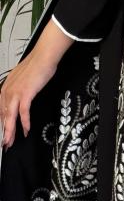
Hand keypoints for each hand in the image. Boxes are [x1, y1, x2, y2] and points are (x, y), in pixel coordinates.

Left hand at [0, 19, 74, 147]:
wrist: (43, 57)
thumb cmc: (36, 66)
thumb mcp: (23, 80)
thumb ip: (19, 90)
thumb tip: (21, 100)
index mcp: (6, 87)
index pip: (1, 109)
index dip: (2, 123)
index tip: (3, 132)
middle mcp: (8, 91)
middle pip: (3, 115)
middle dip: (4, 131)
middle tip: (5, 143)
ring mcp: (15, 92)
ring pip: (10, 116)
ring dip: (10, 130)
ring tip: (11, 141)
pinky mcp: (25, 93)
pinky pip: (23, 111)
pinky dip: (24, 122)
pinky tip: (26, 129)